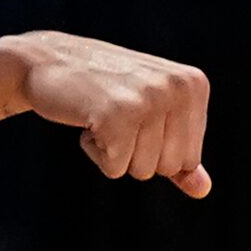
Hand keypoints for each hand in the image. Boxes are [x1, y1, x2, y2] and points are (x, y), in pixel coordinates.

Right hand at [0, 32, 209, 196]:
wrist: (47, 60)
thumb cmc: (103, 89)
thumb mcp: (150, 116)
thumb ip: (180, 153)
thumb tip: (203, 190)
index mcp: (194, 85)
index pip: (189, 159)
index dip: (156, 148)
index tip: (135, 113)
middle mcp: (177, 87)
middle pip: (168, 168)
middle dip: (136, 154)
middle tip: (115, 114)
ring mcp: (149, 99)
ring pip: (143, 171)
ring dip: (115, 152)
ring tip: (102, 114)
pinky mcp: (118, 115)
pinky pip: (115, 169)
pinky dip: (95, 152)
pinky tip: (87, 118)